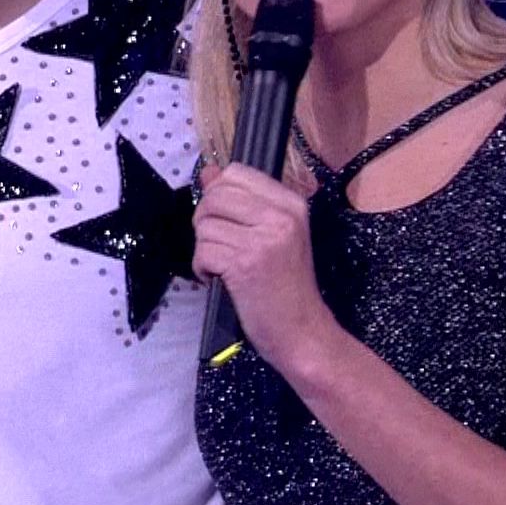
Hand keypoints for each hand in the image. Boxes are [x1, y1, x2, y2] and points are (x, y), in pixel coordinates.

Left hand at [191, 162, 337, 370]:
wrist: (303, 332)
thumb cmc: (286, 286)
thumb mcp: (272, 235)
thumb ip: (241, 201)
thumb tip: (209, 172)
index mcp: (291, 203)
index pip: (237, 172)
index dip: (219, 194)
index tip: (226, 219)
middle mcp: (281, 216)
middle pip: (215, 195)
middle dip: (206, 220)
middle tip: (220, 244)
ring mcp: (264, 239)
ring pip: (205, 224)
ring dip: (204, 249)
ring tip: (223, 265)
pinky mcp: (246, 264)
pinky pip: (202, 251)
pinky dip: (203, 269)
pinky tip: (219, 279)